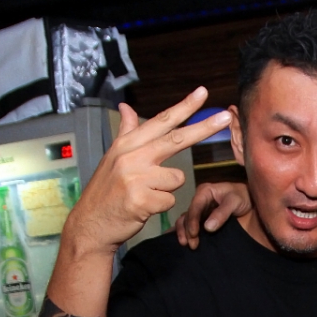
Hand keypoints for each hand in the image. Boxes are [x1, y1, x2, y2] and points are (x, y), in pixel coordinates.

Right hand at [64, 88, 231, 254]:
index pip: (161, 121)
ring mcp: (136, 177)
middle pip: (177, 139)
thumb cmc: (107, 191)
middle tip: (226, 118)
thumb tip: (126, 107)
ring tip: (145, 194)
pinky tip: (143, 207)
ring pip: (177, 179)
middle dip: (204, 128)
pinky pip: (170, 200)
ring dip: (166, 189)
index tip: (202, 93)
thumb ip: (126, 132)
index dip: (183, 106)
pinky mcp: (141, 199)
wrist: (90, 223)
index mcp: (127, 144)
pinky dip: (160, 206)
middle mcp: (131, 156)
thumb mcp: (113, 157)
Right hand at [177, 182, 250, 248]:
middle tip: (191, 245)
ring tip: (187, 245)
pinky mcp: (202, 220)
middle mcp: (199, 201)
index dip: (192, 221)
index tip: (193, 234)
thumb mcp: (235, 201)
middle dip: (187, 230)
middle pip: (188, 216)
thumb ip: (222, 213)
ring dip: (185, 233)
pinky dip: (186, 233)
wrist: (250, 201)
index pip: (195, 206)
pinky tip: (185, 243)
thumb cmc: (243, 197)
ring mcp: (200, 211)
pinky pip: (191, 226)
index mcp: (205, 192)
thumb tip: (207, 227)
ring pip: (186, 221)